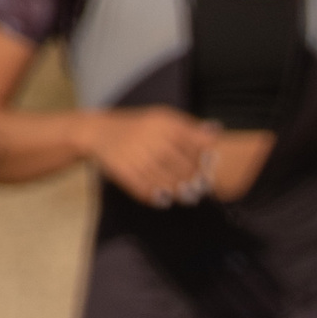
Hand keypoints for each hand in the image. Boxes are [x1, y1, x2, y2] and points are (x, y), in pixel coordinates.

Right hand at [89, 108, 224, 206]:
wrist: (99, 132)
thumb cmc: (139, 127)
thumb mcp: (163, 119)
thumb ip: (189, 127)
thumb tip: (217, 131)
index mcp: (166, 124)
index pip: (198, 149)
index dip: (206, 163)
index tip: (207, 169)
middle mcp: (154, 139)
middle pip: (186, 170)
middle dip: (195, 182)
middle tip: (198, 188)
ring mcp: (139, 156)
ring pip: (170, 184)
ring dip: (180, 193)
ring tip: (185, 196)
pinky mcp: (125, 172)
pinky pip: (148, 192)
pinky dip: (159, 199)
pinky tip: (164, 198)